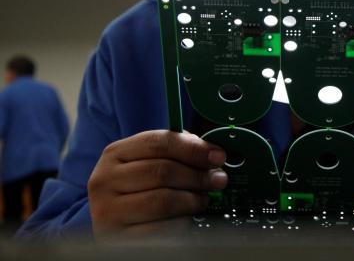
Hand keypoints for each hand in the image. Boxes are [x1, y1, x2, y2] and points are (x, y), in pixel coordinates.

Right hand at [88, 130, 227, 236]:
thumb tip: (210, 152)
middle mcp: (105, 180)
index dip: (193, 148)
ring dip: (192, 199)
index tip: (218, 155)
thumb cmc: (135, 188)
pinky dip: (181, 222)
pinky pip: (160, 229)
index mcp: (115, 154)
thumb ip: (174, 152)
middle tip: (218, 179)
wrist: (111, 223)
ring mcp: (107, 211)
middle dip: (197, 175)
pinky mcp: (115, 240)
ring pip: (163, 200)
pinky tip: (187, 219)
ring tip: (204, 199)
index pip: (159, 143)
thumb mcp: (145, 163)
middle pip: (162, 171)